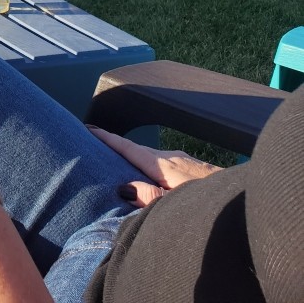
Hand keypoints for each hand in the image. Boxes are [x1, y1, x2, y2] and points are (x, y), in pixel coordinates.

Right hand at [87, 126, 221, 206]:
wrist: (245, 199)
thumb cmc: (209, 204)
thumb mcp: (175, 205)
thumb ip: (149, 197)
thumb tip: (123, 187)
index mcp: (162, 164)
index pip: (128, 148)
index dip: (107, 138)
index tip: (88, 128)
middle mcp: (171, 158)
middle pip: (137, 150)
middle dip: (116, 145)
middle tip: (95, 143)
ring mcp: (184, 161)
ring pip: (152, 156)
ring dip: (134, 156)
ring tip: (118, 161)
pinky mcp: (194, 169)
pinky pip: (163, 162)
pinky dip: (149, 163)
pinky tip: (151, 175)